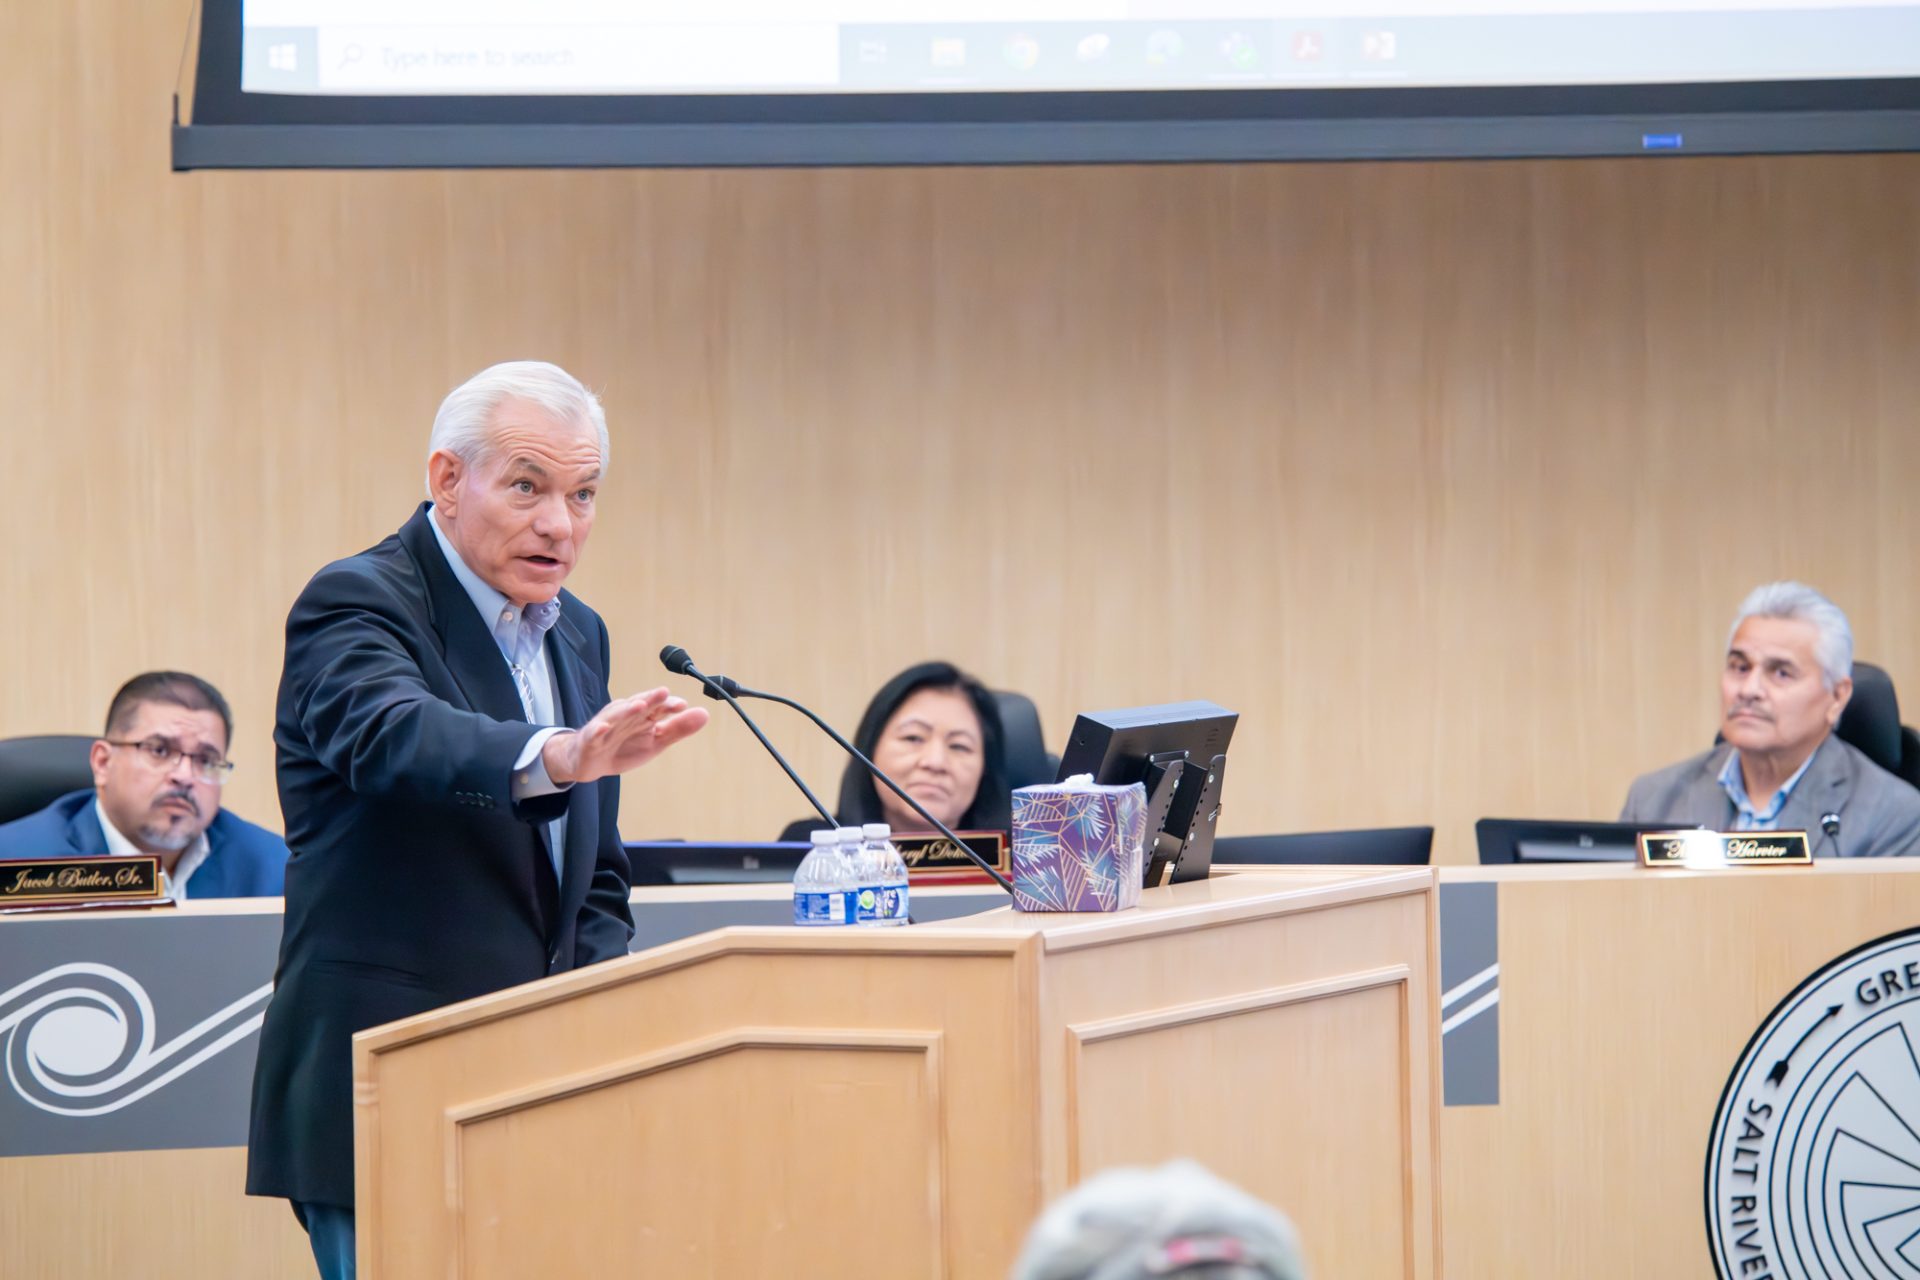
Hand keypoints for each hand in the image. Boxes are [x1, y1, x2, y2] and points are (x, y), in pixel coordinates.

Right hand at [542, 687, 708, 785]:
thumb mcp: (655, 741)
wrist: (590, 763)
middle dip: (650, 699)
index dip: (669, 705)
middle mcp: (626, 715)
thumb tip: (704, 714)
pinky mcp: (591, 738)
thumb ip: (678, 728)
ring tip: (639, 705)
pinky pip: (594, 733)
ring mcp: (607, 725)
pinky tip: (605, 728)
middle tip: (663, 693)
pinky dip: (599, 730)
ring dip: (628, 710)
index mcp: (643, 716)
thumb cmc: (624, 747)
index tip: (682, 705)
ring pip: (618, 716)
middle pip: (639, 706)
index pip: (658, 707)